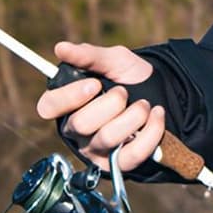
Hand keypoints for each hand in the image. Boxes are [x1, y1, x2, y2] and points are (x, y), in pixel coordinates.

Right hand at [36, 41, 165, 173]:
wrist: (164, 93)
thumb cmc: (130, 77)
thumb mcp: (113, 60)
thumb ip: (88, 56)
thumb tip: (60, 48)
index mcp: (68, 104)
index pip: (48, 106)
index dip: (69, 97)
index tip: (94, 85)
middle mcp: (77, 132)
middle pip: (81, 124)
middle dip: (111, 103)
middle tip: (124, 92)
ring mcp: (97, 151)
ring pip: (108, 138)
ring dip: (134, 115)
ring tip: (144, 104)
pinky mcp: (119, 165)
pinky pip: (132, 155)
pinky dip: (150, 132)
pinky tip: (156, 115)